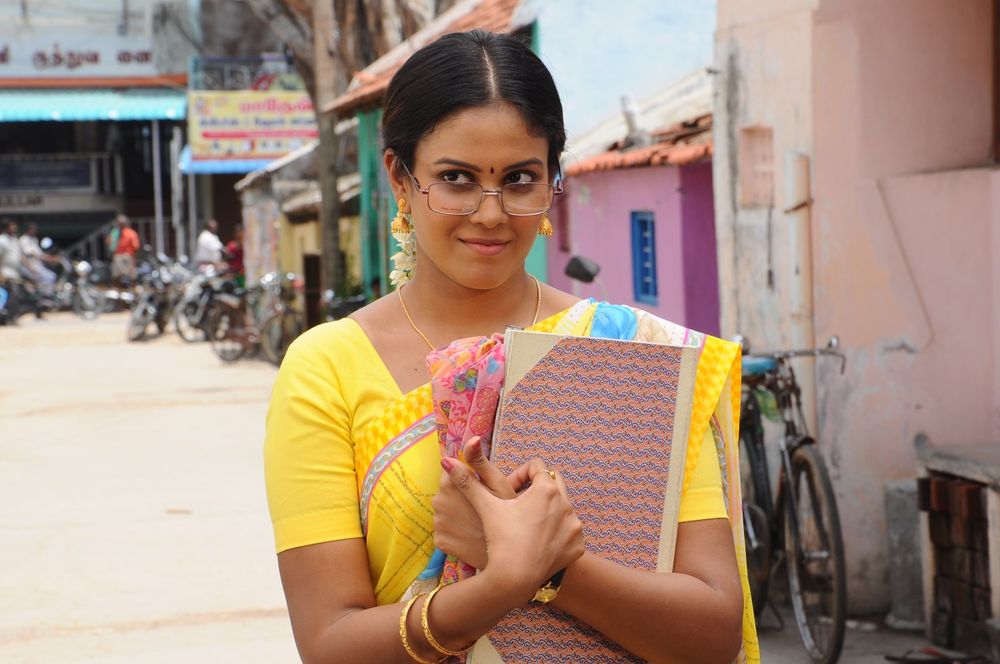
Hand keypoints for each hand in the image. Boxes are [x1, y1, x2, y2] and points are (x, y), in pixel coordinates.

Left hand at [432, 437, 515, 568]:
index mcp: (451, 483)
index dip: (470, 478)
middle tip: (483, 505)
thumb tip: (472, 438)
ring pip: (447, 510)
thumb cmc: (506, 515)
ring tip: (478, 520)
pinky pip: (446, 529)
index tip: (483, 489)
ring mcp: (437, 522)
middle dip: (462, 494)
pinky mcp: (439, 541)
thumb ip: (479, 460)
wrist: (506, 556)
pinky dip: (456, 530)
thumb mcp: (497, 484)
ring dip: (458, 512)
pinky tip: (471, 533)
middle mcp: (438, 501)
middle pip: (449, 490)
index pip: (454, 470)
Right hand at [440, 456, 584, 600]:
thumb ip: (468, 482)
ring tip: (527, 526)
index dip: (520, 474)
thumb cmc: (501, 540)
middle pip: (553, 483)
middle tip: (517, 507)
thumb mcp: (486, 507)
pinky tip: (540, 543)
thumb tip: (445, 460)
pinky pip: (569, 532)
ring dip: (548, 512)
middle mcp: (566, 503)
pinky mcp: (577, 546)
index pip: (537, 466)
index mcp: (546, 489)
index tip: (508, 491)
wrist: (515, 579)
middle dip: (536, 491)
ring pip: (562, 509)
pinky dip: (557, 534)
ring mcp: (574, 526)